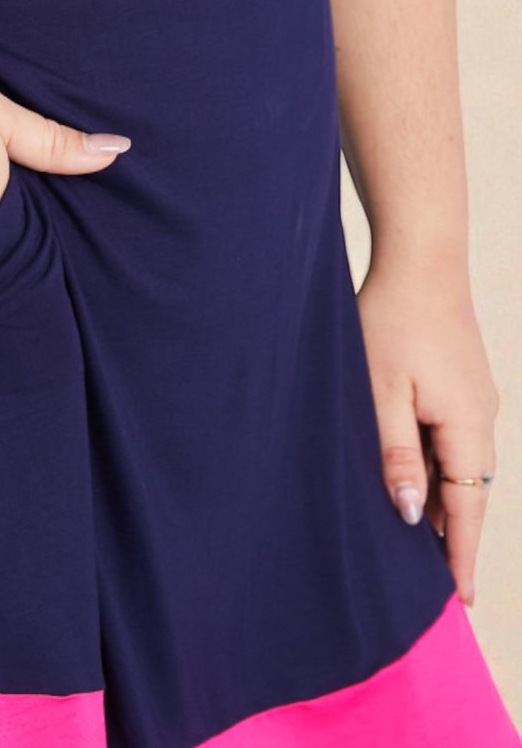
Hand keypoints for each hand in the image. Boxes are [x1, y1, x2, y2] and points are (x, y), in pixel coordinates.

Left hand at [356, 255, 500, 606]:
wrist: (421, 258)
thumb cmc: (392, 319)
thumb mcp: (380, 391)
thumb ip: (396, 455)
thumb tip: (414, 516)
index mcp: (467, 428)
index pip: (468, 509)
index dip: (462, 557)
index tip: (461, 603)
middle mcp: (481, 419)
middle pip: (467, 491)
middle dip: (452, 536)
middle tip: (433, 585)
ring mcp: (475, 400)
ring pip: (460, 465)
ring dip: (442, 498)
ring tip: (418, 540)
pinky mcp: (462, 382)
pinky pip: (454, 439)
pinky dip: (438, 464)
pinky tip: (413, 474)